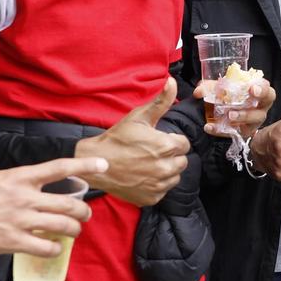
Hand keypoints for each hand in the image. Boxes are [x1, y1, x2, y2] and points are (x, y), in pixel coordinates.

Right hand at [0, 156, 103, 257]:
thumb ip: (11, 180)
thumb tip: (19, 182)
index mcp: (19, 178)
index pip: (60, 168)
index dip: (85, 167)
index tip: (104, 165)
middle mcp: (24, 197)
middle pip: (69, 203)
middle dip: (83, 212)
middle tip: (84, 216)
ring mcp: (20, 220)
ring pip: (63, 225)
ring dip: (74, 231)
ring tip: (73, 233)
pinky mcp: (13, 241)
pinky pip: (45, 247)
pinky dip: (55, 249)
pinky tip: (53, 249)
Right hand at [74, 78, 190, 207]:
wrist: (96, 162)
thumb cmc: (117, 138)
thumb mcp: (139, 117)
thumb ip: (160, 101)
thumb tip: (172, 82)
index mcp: (166, 147)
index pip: (184, 144)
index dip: (172, 141)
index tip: (158, 140)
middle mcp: (165, 168)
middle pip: (182, 161)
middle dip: (171, 156)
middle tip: (152, 152)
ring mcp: (158, 185)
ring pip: (174, 177)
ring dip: (166, 170)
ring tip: (147, 163)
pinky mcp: (151, 198)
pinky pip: (163, 190)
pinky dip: (156, 184)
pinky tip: (142, 175)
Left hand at [196, 77, 275, 137]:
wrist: (223, 108)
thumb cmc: (229, 94)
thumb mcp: (220, 87)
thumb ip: (209, 87)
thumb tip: (199, 92)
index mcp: (259, 93)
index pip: (267, 90)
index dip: (262, 90)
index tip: (252, 89)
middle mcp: (260, 107)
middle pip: (261, 111)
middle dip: (249, 111)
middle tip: (233, 112)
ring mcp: (253, 121)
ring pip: (251, 122)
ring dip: (239, 120)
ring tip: (227, 117)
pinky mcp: (244, 131)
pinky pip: (235, 132)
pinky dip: (220, 130)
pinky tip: (210, 127)